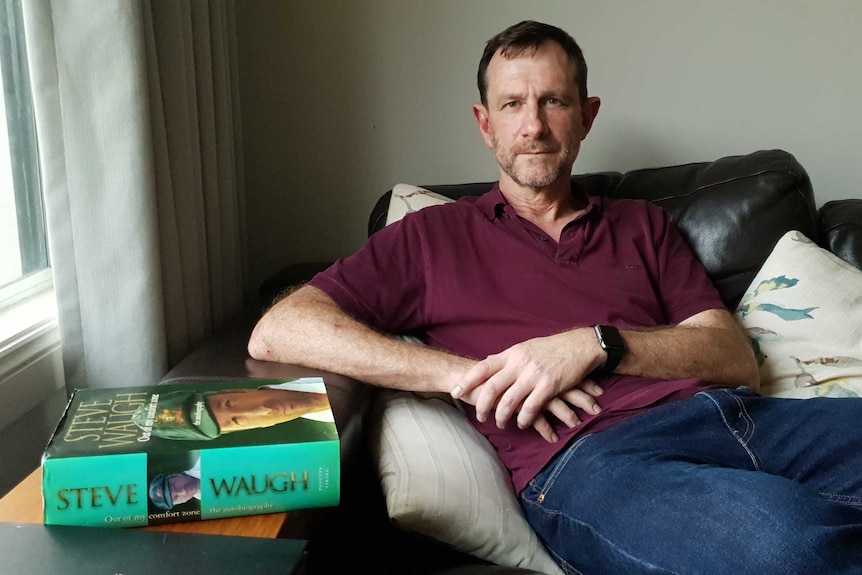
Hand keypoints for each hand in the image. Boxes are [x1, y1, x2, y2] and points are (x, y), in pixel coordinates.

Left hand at [451, 329, 604, 438]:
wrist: (579, 346)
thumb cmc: (550, 348)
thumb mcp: (524, 348)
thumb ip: (506, 358)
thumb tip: (486, 363)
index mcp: (511, 354)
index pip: (482, 367)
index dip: (466, 381)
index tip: (454, 392)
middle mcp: (519, 364)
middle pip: (491, 388)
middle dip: (482, 406)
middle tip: (480, 417)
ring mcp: (534, 375)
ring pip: (509, 401)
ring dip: (502, 416)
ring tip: (500, 423)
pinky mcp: (549, 386)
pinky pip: (531, 407)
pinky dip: (523, 419)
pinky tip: (521, 423)